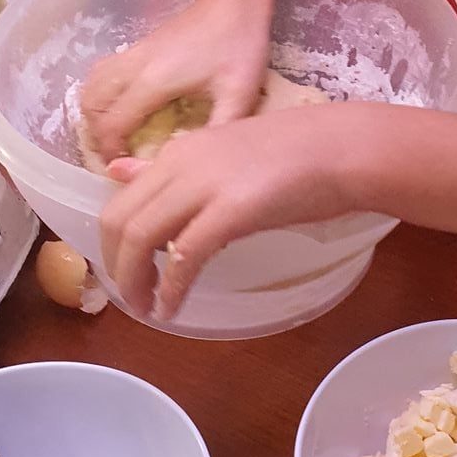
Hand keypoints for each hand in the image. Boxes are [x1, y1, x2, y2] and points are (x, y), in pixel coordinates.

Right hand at [79, 0, 271, 161]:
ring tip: (114, 133)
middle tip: (117, 154)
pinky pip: (103, 71)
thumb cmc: (240, 44)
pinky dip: (100, 92)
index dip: (111, 152)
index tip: (124, 168)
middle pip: (91, 106)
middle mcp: (134, 66)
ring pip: (91, 85)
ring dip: (94, 112)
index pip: (112, 125)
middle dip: (97, 135)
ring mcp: (134, 52)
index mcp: (153, 82)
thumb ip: (219, 130)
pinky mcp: (140, 44)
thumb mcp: (239, 94)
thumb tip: (199, 163)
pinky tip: (122, 103)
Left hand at [98, 102, 360, 318]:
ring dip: (136, 281)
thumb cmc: (297, 152)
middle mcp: (183, 161)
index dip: (112, 240)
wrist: (344, 148)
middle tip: (132, 295)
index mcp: (182, 148)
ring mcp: (206, 184)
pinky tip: (174, 308)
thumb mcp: (225, 153)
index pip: (122, 197)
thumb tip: (120, 172)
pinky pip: (184, 256)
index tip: (125, 267)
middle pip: (120, 219)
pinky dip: (172, 289)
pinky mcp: (232, 210)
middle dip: (116, 265)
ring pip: (141, 237)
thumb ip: (175, 168)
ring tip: (148, 308)